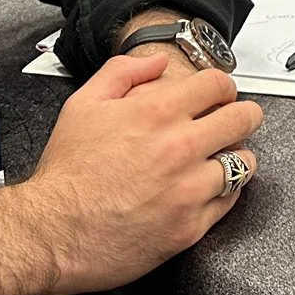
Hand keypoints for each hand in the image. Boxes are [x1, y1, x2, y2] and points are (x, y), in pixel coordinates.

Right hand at [17, 51, 261, 294]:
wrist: (51, 232)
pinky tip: (208, 188)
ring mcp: (188, 190)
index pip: (218, 85)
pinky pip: (229, 202)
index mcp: (157, 113)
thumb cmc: (66, 173)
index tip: (221, 94)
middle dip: (243, 115)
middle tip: (237, 121)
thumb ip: (124, 72)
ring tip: (223, 158)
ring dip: (236, 156)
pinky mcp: (189, 227)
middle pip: (243, 119)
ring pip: (243, 163)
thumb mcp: (84, 104)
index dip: (223, 86)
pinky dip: (224, 192)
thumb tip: (157, 62)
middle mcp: (180, 148)